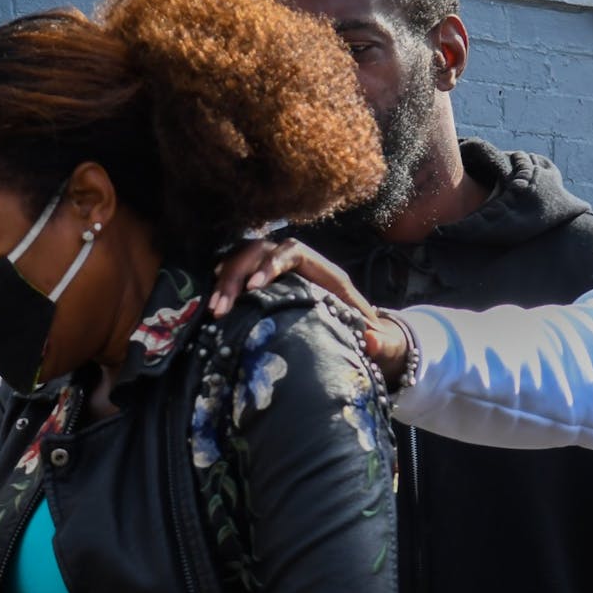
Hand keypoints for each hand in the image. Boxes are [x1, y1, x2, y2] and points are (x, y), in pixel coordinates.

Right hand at [213, 239, 409, 384]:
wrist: (360, 332)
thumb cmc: (368, 334)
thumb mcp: (379, 339)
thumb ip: (381, 342)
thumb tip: (372, 340)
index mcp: (325, 272)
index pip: (294, 252)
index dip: (272, 264)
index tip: (254, 288)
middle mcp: (298, 264)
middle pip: (261, 251)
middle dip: (238, 276)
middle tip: (221, 308)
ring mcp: (278, 270)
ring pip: (244, 258)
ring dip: (225, 279)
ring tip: (214, 310)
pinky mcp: (264, 282)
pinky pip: (238, 270)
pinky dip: (223, 281)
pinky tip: (211, 301)